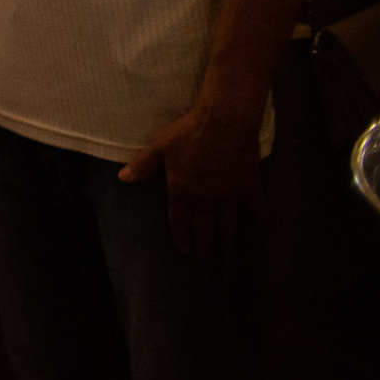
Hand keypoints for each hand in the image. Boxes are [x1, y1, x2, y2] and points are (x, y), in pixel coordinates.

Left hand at [120, 99, 260, 255]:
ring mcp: (229, 194)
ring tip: (225, 246)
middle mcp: (206, 198)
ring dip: (225, 236)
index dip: (181, 236)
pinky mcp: (249, 187)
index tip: (184, 250)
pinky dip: (255, 216)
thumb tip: (123, 179)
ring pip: (227, 222)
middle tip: (204, 256)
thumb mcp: (159, 146)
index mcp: (182, 189)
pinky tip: (256, 221)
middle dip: (203, 243)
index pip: (180, 219)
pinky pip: (254, 206)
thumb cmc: (188, 132)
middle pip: (204, 226)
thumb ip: (142, 165)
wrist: (225, 123)